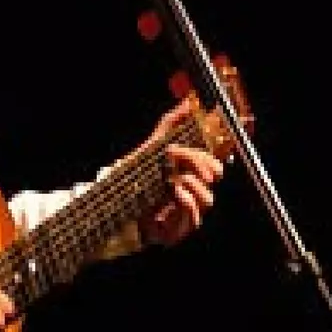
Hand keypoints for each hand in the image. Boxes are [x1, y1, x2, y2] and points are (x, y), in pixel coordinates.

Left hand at [136, 102, 225, 247]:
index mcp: (191, 175)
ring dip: (192, 184)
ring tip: (174, 179)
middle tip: (179, 156)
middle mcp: (193, 193)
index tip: (186, 147)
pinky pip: (194, 217)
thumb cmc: (140, 180)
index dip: (206, 156)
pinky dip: (186, 201)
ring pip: (208, 199)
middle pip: (213, 178)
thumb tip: (187, 103)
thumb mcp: (154, 146)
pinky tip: (175, 191)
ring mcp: (189, 212)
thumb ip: (170, 124)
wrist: (118, 206)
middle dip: (198, 164)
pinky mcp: (180, 229)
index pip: (213, 165)